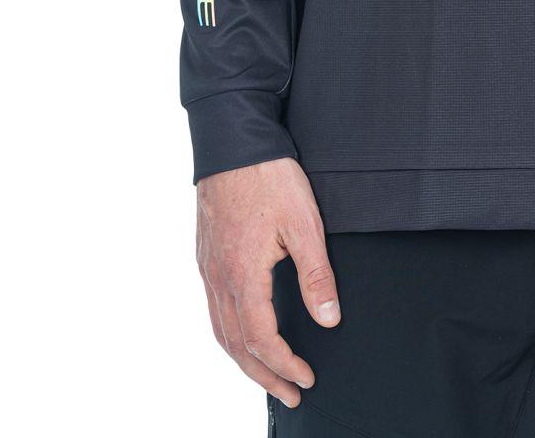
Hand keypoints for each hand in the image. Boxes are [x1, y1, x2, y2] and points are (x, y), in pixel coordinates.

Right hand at [195, 156, 340, 409]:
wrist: (232, 140)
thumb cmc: (268, 176)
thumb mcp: (304, 223)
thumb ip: (316, 274)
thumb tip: (329, 317)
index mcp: (244, 275)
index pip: (262, 340)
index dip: (285, 365)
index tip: (306, 379)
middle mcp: (219, 278)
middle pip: (236, 346)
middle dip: (264, 376)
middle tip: (290, 394)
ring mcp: (208, 267)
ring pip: (220, 331)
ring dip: (244, 360)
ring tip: (267, 375)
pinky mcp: (206, 255)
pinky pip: (213, 309)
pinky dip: (229, 334)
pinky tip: (242, 333)